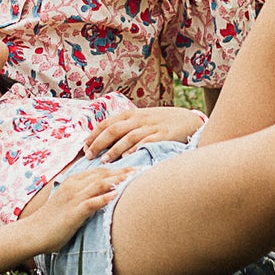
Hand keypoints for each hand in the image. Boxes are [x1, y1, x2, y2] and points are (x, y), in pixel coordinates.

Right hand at [19, 164, 134, 255]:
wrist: (33, 233)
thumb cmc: (52, 221)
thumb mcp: (68, 203)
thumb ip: (83, 196)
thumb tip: (102, 196)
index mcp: (73, 181)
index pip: (99, 171)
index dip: (117, 168)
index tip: (134, 168)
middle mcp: (74, 185)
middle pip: (103, 174)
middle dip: (123, 171)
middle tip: (142, 169)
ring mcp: (73, 198)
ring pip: (100, 184)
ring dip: (118, 180)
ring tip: (134, 177)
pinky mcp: (74, 212)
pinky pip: (92, 202)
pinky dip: (105, 197)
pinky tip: (117, 194)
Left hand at [83, 106, 204, 160]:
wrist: (189, 120)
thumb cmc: (162, 122)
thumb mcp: (143, 120)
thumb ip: (127, 127)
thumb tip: (105, 141)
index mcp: (132, 114)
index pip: (107, 122)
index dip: (94, 135)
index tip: (84, 147)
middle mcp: (139, 119)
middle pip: (113, 129)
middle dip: (99, 143)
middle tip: (88, 156)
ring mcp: (151, 127)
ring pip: (127, 137)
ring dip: (114, 149)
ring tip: (104, 161)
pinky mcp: (163, 136)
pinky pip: (146, 142)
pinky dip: (135, 150)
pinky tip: (127, 158)